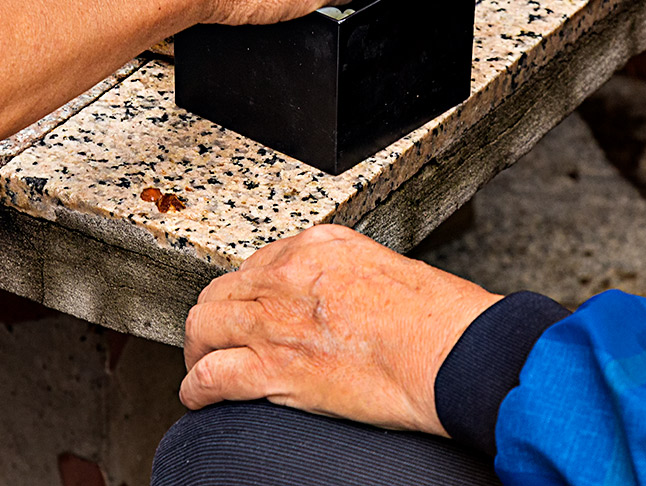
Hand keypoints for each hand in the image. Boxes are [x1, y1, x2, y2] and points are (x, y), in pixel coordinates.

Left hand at [180, 225, 500, 434]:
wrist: (449, 351)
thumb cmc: (437, 318)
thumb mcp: (388, 269)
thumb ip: (351, 277)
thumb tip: (340, 301)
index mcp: (319, 246)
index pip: (259, 263)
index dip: (249, 293)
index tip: (253, 311)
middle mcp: (288, 274)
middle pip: (222, 290)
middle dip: (216, 317)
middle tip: (221, 340)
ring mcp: (275, 319)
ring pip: (203, 326)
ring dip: (198, 349)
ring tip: (203, 367)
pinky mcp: (273, 367)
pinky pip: (210, 376)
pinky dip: (197, 389)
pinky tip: (199, 399)